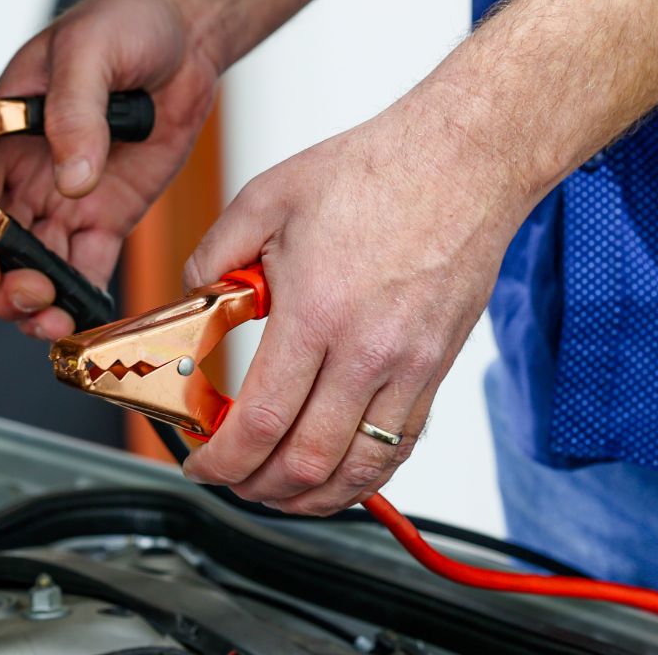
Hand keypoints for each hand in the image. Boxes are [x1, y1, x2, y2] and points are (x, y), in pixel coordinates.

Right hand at [0, 0, 219, 338]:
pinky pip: (86, 267)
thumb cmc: (123, 25)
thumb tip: (73, 177)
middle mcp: (24, 175)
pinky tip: (86, 314)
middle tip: (33, 296)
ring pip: (34, 269)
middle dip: (1, 285)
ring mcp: (65, 200)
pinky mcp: (106, 216)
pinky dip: (82, 297)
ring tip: (59, 321)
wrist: (183, 37)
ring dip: (38, 303)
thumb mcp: (89, 53)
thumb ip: (75, 113)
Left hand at [179, 90, 531, 514]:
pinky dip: (362, 477)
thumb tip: (194, 301)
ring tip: (275, 490)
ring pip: (358, 470)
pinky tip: (335, 474)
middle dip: (256, 488)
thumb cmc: (374, 171)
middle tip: (230, 478)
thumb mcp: (266, 199)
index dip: (222, 461)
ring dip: (309, 497)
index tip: (201, 463)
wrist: (463, 160)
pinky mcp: (437, 369)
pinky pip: (400, 448)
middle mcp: (367, 351)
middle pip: (307, 462)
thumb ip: (215, 257)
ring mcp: (410, 366)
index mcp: (316, 313)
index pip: (262, 422)